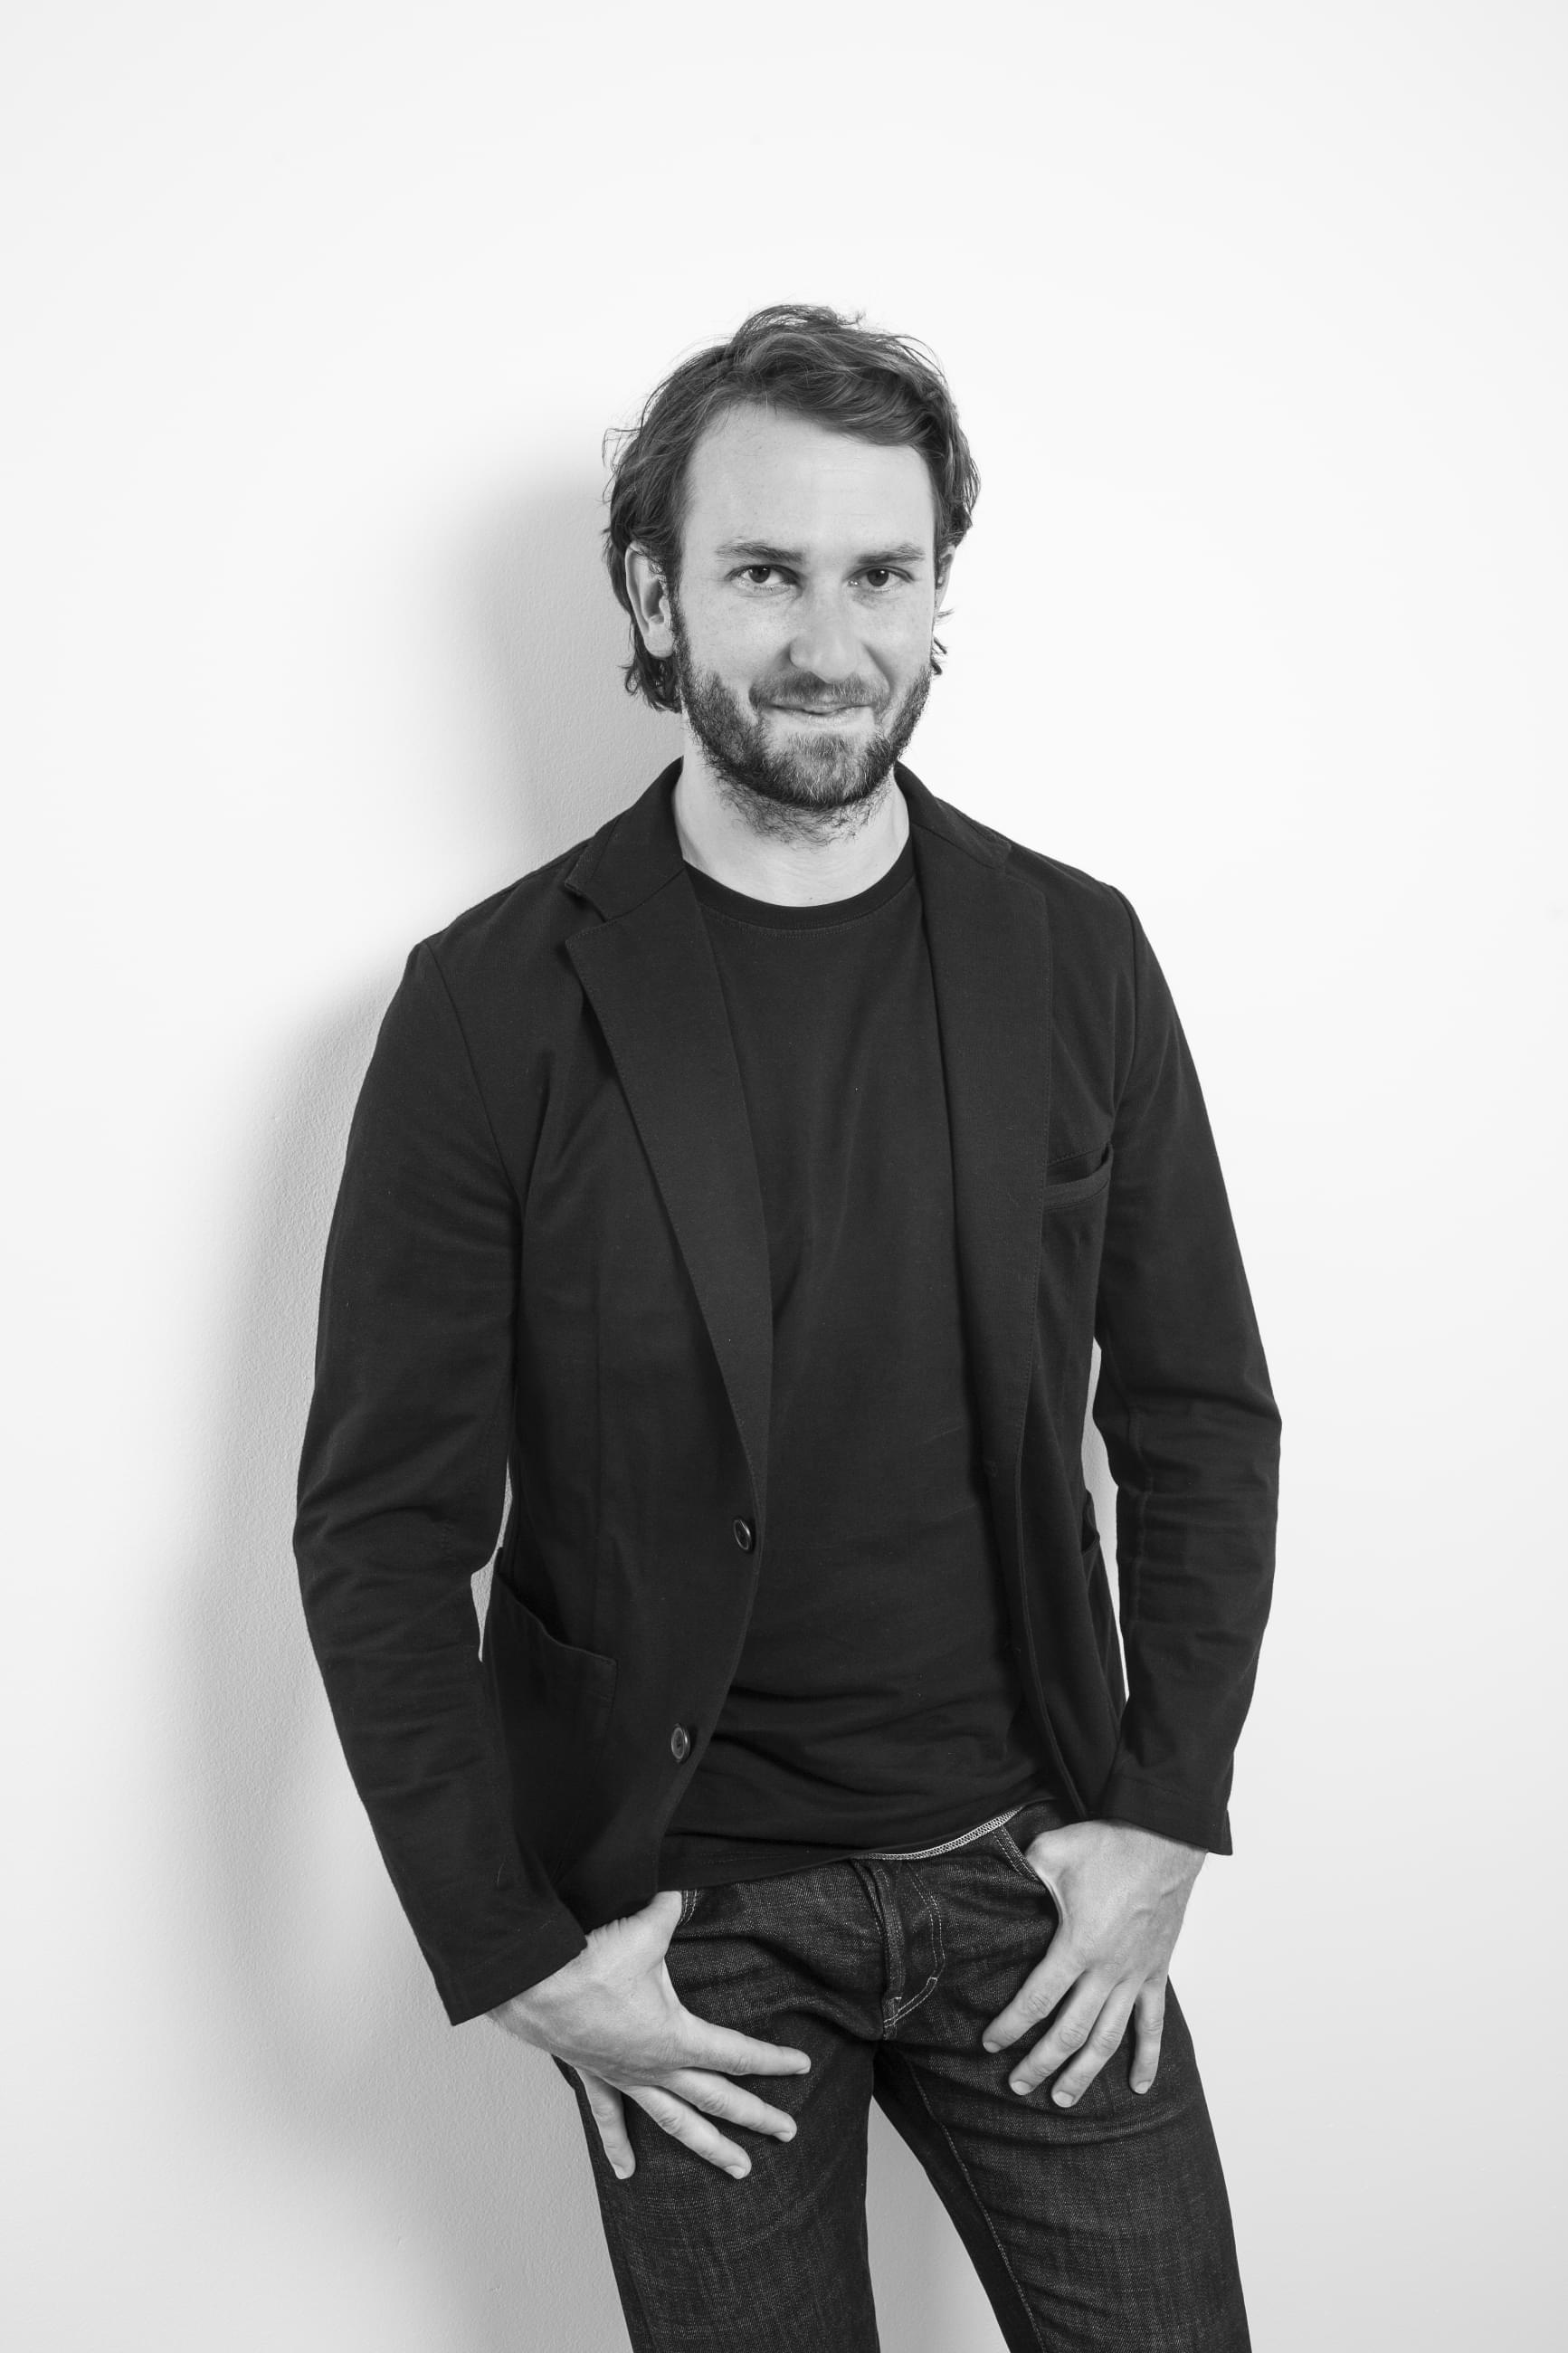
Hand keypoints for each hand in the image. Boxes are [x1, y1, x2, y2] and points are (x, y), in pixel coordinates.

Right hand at [490, 1890, 809, 2181]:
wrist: (530, 1987)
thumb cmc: (588, 1962)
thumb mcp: (644, 1929)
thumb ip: (674, 1906)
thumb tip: (689, 1882)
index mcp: (676, 2037)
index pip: (737, 2052)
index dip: (772, 2060)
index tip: (802, 2066)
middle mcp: (657, 2067)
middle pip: (718, 2098)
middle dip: (757, 2116)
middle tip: (789, 2132)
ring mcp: (626, 2077)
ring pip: (676, 2121)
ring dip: (709, 2146)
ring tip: (739, 2170)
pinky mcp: (596, 2075)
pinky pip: (610, 2117)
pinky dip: (619, 2144)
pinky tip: (628, 2173)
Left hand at [982, 1819, 1203, 2105]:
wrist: (1167, 1841)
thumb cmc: (1109, 1845)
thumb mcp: (1053, 1851)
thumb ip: (1022, 1871)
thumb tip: (996, 1878)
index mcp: (1078, 1945)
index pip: (1038, 1999)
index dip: (1011, 2025)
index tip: (990, 2044)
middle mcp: (1107, 1970)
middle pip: (1069, 2031)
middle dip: (1040, 2063)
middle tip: (1018, 2086)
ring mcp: (1135, 1975)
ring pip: (1107, 2038)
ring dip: (1084, 2072)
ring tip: (1062, 2098)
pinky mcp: (1157, 1972)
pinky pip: (1153, 2024)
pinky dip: (1146, 2057)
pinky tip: (1139, 2086)